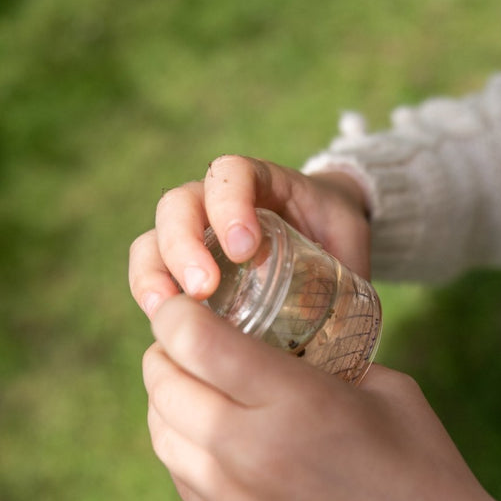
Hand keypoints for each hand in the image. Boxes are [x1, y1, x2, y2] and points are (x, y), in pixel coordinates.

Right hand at [129, 154, 370, 317]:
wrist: (324, 232)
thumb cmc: (335, 231)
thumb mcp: (349, 239)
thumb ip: (348, 266)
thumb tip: (347, 325)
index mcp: (259, 180)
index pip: (230, 174)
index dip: (229, 204)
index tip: (245, 248)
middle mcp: (214, 200)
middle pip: (179, 205)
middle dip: (184, 245)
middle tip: (203, 288)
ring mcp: (193, 233)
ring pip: (153, 239)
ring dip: (155, 273)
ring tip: (167, 310)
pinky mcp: (182, 267)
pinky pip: (152, 274)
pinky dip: (151, 297)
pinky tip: (162, 326)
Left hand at [142, 294, 500, 500]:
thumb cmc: (421, 462)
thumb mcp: (381, 387)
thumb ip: (320, 359)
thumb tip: (276, 339)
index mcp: (296, 402)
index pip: (196, 343)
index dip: (175, 315)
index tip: (180, 306)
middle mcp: (253, 454)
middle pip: (166, 388)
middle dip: (165, 356)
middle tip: (180, 344)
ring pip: (164, 440)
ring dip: (169, 406)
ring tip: (192, 390)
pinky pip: (186, 486)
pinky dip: (189, 455)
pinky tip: (216, 443)